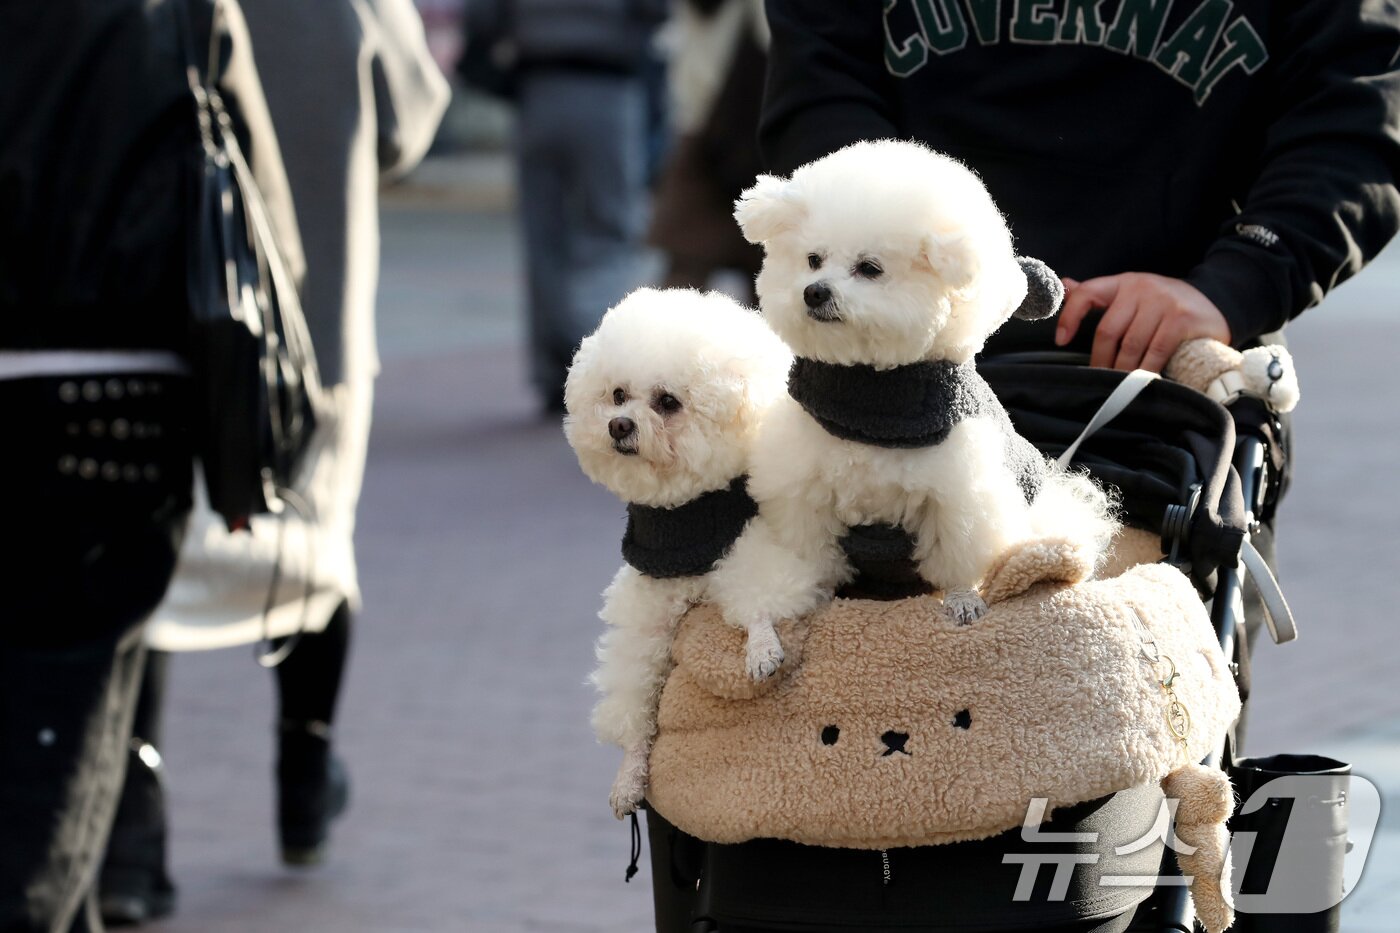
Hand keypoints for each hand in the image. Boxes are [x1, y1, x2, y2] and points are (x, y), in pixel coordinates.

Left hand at [1055, 273, 1232, 371]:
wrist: (1217, 302)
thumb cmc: (1166, 305)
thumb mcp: (1133, 295)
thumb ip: (1099, 294)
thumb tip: (1064, 284)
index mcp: (1124, 283)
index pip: (1087, 293)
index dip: (1069, 317)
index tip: (1060, 341)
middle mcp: (1142, 288)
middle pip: (1108, 330)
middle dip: (1100, 360)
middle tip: (1098, 379)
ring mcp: (1163, 302)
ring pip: (1131, 345)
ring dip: (1122, 371)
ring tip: (1118, 386)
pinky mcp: (1182, 320)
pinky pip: (1156, 351)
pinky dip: (1146, 370)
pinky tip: (1142, 381)